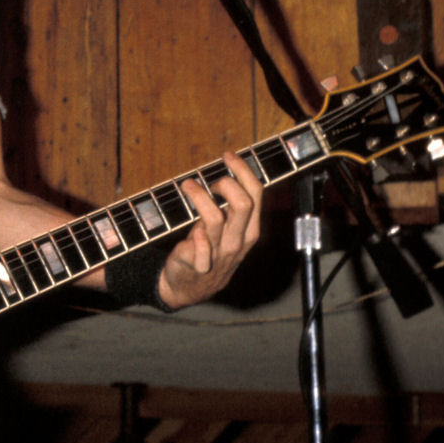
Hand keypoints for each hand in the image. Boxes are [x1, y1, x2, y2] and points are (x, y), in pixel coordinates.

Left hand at [157, 152, 261, 308]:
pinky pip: (200, 249)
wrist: (191, 287)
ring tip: (188, 186)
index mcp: (249, 229)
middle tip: (209, 182)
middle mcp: (238, 240)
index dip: (242, 169)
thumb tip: (229, 171)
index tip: (228, 155)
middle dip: (225, 183)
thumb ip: (231, 206)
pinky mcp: (198, 264)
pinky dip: (197, 237)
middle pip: (242, 203)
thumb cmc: (209, 249)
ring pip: (214, 218)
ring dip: (198, 196)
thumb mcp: (228, 229)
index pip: (256, 193)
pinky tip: (193, 232)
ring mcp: (219, 254)